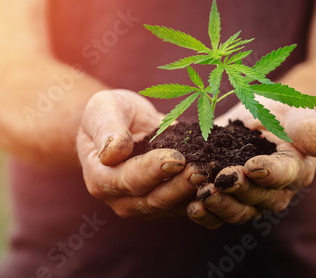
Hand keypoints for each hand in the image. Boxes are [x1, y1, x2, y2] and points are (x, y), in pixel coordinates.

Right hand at [77, 89, 205, 218]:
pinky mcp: (164, 203)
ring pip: (171, 206)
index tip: (177, 158)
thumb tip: (112, 153)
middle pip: (153, 200)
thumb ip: (107, 129)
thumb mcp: (103, 109)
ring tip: (211, 174)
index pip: (129, 179)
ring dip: (192, 192)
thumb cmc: (110, 113)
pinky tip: (216, 182)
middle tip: (200, 169)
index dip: (154, 170)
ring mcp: (142, 205)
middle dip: (179, 185)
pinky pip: (183, 205)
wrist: (122, 122)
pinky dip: (200, 196)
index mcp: (100, 178)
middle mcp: (119, 199)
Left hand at [187, 98, 315, 228]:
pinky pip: (220, 214)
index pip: (284, 175)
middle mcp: (276, 191)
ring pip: (238, 211)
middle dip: (240, 190)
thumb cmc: (284, 114)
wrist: (264, 119)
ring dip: (221, 206)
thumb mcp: (299, 114)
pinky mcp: (231, 199)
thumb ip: (311, 130)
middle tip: (222, 179)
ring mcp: (252, 199)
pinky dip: (206, 215)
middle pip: (259, 198)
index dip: (268, 173)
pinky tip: (192, 208)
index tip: (251, 166)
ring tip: (203, 196)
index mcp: (296, 170)